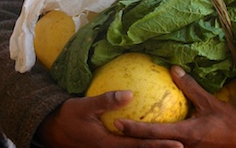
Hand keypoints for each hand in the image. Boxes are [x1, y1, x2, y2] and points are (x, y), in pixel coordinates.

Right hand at [37, 92, 182, 147]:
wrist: (52, 129)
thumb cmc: (68, 116)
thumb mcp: (84, 106)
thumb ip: (107, 101)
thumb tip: (130, 93)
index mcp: (108, 144)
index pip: (139, 145)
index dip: (159, 145)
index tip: (178, 143)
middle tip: (183, 146)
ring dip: (152, 147)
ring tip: (172, 143)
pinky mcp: (108, 145)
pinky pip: (128, 145)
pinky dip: (140, 142)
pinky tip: (150, 133)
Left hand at [116, 66, 235, 147]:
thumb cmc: (229, 121)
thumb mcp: (209, 102)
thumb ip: (190, 87)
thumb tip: (174, 69)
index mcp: (187, 134)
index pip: (155, 132)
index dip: (135, 129)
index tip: (117, 123)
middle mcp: (183, 146)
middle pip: (152, 144)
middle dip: (132, 139)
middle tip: (113, 128)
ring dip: (143, 142)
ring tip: (124, 133)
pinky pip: (170, 147)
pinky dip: (157, 142)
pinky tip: (147, 135)